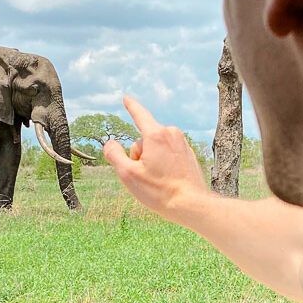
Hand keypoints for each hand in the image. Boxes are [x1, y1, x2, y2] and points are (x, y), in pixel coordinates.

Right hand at [103, 96, 209, 223]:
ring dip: (151, 161)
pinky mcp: (188, 154)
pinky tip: (167, 181)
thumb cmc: (159, 191)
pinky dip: (163, 165)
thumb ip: (114, 154)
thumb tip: (110, 143)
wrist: (191, 204)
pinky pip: (167, 154)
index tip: (126, 98)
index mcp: (156, 135)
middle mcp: (171, 134)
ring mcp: (182, 144)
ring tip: (158, 181)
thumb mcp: (127, 174)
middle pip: (144, 140)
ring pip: (156, 148)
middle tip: (146, 176)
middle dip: (139, 155)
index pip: (140, 114)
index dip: (131, 106)